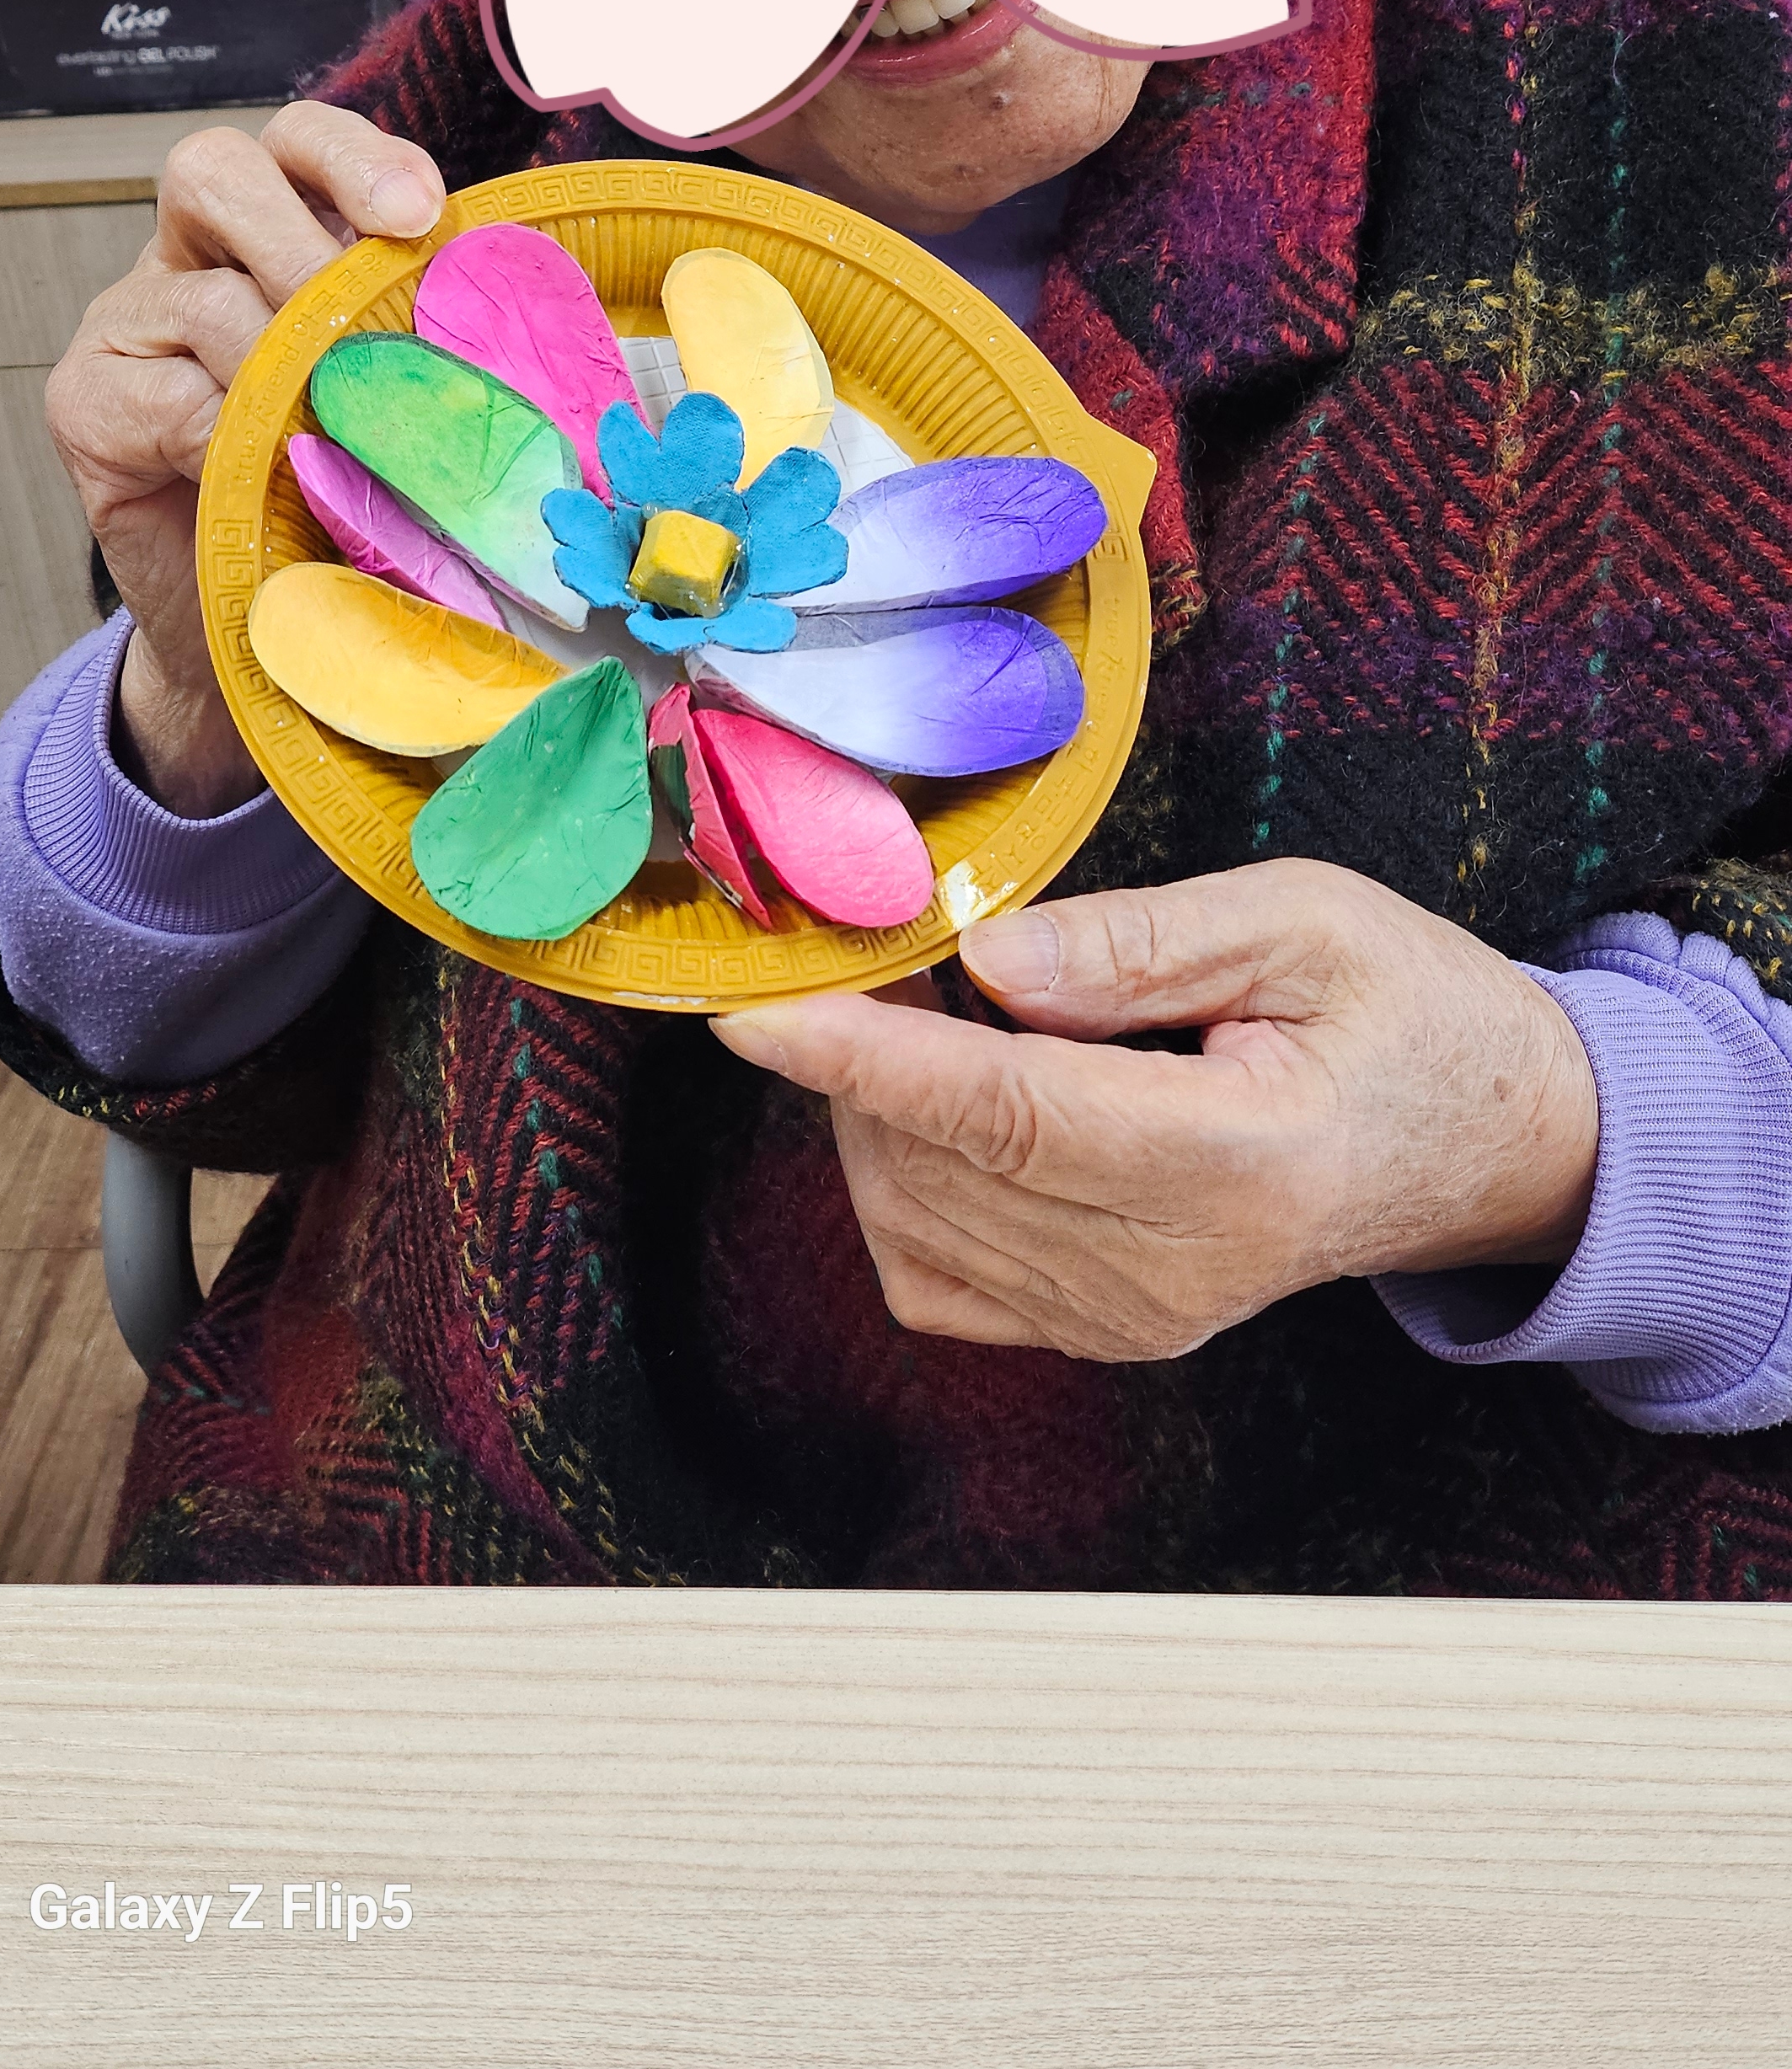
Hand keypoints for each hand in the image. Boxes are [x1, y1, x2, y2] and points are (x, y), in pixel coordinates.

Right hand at [44, 100, 442, 815]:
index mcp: (277, 231)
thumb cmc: (336, 501)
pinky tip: (269, 474)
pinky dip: (232, 434)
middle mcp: (192, 257)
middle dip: (307, 232)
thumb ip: (417, 339)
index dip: (360, 157)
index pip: (301, 143)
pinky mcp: (84, 399)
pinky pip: (164, 392)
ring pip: (201, 293)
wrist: (252, 629)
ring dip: (287, 362)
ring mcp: (129, 322)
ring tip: (339, 424)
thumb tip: (515, 324)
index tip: (426, 212)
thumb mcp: (392, 399)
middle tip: (371, 318)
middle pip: (218, 171)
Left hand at [711, 861, 1599, 1363]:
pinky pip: (937, 1272)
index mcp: (1240, 1167)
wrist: (1497, 1144)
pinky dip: (906, 1178)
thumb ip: (1140, 941)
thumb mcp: (1307, 921)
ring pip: (917, 1224)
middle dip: (865, 1055)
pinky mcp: (1104, 1332)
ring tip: (932, 1005)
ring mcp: (1135, 1321)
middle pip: (944, 1169)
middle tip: (879, 942)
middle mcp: (1174, 1274)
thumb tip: (981, 960)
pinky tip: (951, 1096)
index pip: (1007, 1117)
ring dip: (880, 1111)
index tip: (757, 1013)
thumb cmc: (1412, 1012)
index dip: (865, 1063)